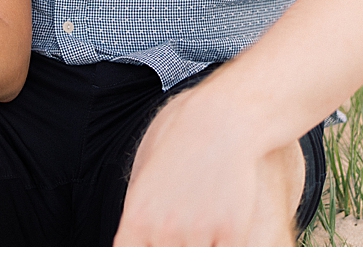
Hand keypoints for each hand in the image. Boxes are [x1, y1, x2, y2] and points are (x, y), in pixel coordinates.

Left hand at [114, 89, 265, 245]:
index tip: (154, 247)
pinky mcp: (232, 231)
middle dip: (173, 250)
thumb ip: (137, 201)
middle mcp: (164, 231)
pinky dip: (226, 248)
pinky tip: (227, 237)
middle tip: (181, 237)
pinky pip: (230, 256)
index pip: (130, 259)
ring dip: (202, 248)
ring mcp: (198, 233)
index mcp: (138, 216)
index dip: (144, 255)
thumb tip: (135, 227)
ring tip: (204, 233)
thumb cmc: (183, 130)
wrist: (224, 116)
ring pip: (197, 260)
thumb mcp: (145, 162)